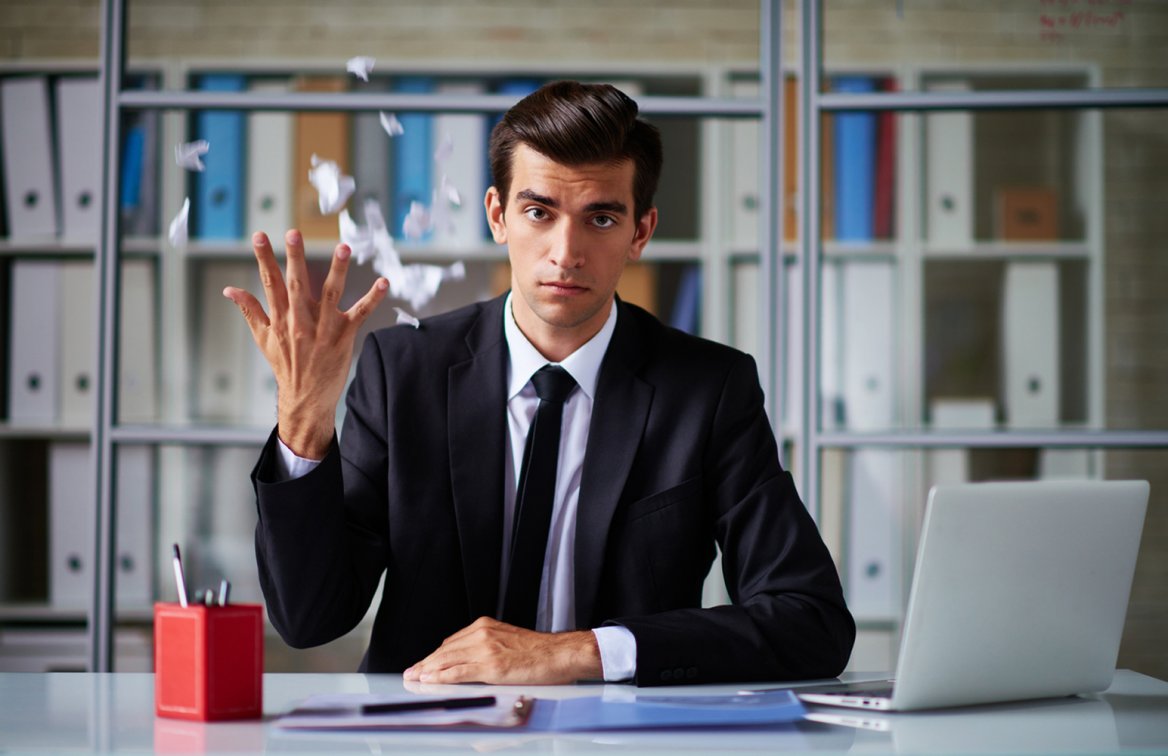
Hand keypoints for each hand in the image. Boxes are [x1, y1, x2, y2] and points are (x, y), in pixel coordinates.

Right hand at [223, 229, 387, 457]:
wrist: (305, 398)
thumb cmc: (285, 365)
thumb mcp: (263, 339)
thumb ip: (250, 310)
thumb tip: (229, 289)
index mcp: (280, 318)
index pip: (270, 282)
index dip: (264, 258)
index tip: (260, 235)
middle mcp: (301, 321)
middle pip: (298, 284)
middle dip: (295, 257)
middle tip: (294, 233)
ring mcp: (324, 328)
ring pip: (331, 293)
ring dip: (338, 270)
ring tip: (343, 247)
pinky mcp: (344, 336)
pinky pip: (360, 313)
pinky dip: (373, 298)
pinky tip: (383, 282)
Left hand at [403, 617, 601, 684]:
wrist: (560, 654)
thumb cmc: (540, 652)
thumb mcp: (507, 641)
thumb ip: (487, 646)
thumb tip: (469, 660)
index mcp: (485, 626)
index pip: (451, 642)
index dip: (434, 655)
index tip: (423, 663)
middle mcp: (482, 634)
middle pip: (445, 650)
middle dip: (426, 663)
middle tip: (411, 672)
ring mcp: (486, 649)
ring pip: (447, 660)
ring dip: (428, 671)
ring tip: (415, 679)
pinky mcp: (491, 666)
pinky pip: (459, 672)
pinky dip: (441, 678)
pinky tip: (431, 682)